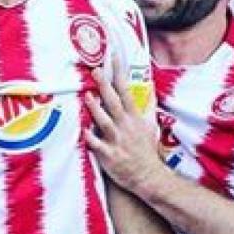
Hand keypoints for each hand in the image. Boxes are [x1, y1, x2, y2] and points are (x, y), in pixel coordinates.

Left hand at [84, 66, 165, 194]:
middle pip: (114, 102)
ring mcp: (117, 141)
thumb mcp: (150, 125)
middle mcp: (125, 126)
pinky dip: (91, 138)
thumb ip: (147, 105)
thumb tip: (149, 87)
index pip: (126, 90)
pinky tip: (84, 131)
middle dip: (104, 86)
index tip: (113, 57)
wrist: (148, 176)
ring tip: (87, 96)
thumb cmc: (146, 150)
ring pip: (104, 122)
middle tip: (95, 70)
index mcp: (134, 117)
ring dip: (96, 109)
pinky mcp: (109, 155)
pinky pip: (97, 145)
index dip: (119, 73)